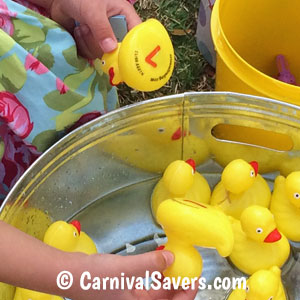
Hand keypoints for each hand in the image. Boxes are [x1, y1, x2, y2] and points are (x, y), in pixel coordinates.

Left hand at [50, 0, 141, 57]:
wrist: (58, 0)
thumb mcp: (93, 10)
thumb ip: (102, 28)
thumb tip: (111, 49)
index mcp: (124, 17)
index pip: (137, 35)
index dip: (133, 47)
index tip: (123, 53)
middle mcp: (117, 31)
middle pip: (118, 50)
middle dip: (102, 44)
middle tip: (91, 30)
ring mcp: (104, 40)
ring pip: (102, 54)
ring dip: (88, 42)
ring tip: (82, 27)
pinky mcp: (92, 46)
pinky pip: (91, 55)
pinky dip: (82, 46)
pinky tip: (78, 32)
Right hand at [68, 251, 197, 299]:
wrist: (69, 273)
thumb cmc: (95, 276)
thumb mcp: (126, 269)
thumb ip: (151, 264)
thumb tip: (172, 259)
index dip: (185, 294)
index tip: (195, 279)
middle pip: (164, 298)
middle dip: (178, 284)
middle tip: (188, 267)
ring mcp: (129, 297)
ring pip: (155, 290)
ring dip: (166, 277)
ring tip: (174, 261)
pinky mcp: (124, 287)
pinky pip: (145, 282)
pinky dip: (153, 273)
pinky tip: (157, 261)